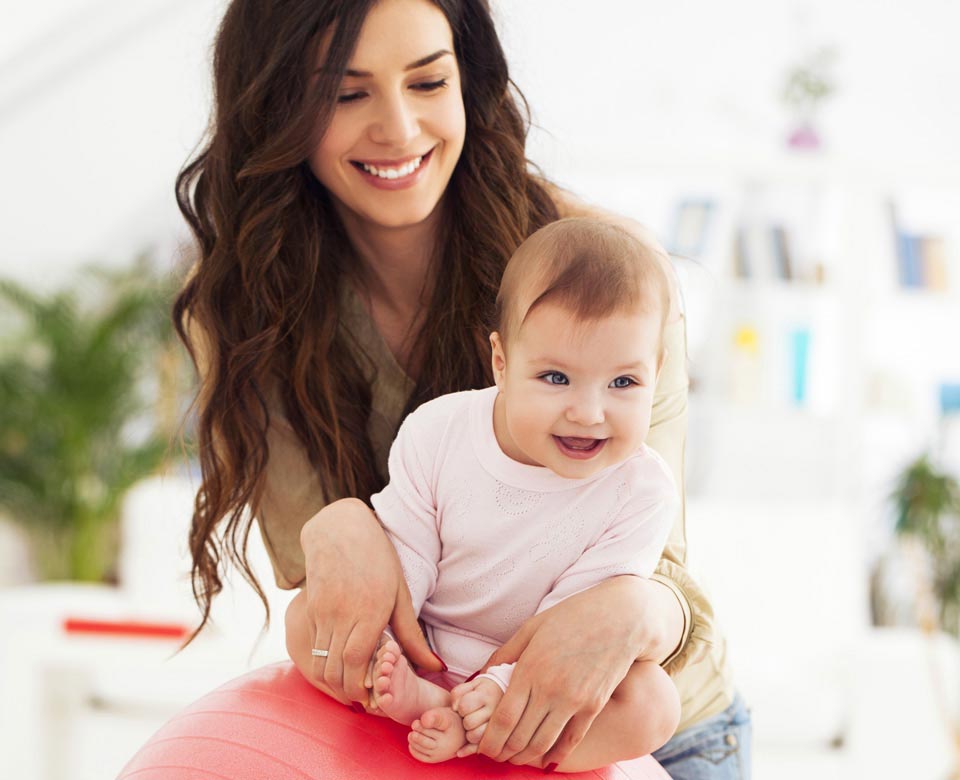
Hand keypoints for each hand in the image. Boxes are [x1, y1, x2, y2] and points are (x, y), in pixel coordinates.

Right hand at [298, 498, 440, 705]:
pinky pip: (312, 647)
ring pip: (319, 662)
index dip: (359, 686)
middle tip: (363, 699)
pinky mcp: (310, 609)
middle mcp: (342, 613)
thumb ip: (413, 636)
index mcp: (370, 610)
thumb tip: (437, 668)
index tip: (372, 698)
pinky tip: (338, 666)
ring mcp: (322, 612)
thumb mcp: (401, 594)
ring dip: (332, 682)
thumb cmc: (378, 560)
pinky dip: (322, 664)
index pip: (356, 661)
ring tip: (350, 687)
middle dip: (346, 692)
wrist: (340, 529)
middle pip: (334, 669)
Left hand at [476, 576, 679, 767]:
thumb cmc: (571, 617)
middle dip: (503, 752)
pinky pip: (571, 740)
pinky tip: (546, 760)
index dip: (490, 740)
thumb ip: (504, 654)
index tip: (482, 747)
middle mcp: (551, 689)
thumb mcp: (531, 627)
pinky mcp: (594, 706)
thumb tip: (480, 676)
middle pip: (520, 737)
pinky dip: (556, 755)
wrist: (620, 617)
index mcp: (531, 668)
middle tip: (495, 754)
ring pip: (543, 743)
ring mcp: (574, 700)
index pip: (503, 718)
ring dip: (525, 757)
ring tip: (515, 758)